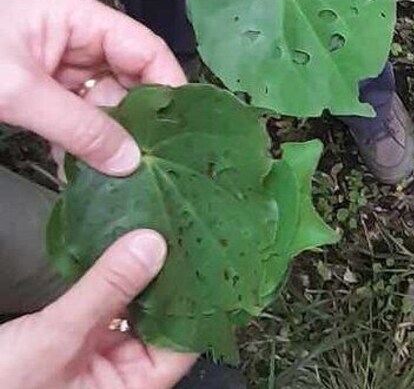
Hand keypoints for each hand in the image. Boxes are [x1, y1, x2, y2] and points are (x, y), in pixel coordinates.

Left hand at [0, 0, 185, 175]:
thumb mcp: (18, 91)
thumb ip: (79, 127)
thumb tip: (130, 161)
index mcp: (77, 15)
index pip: (143, 46)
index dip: (167, 83)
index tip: (182, 126)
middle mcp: (76, 36)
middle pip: (128, 76)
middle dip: (136, 117)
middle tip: (152, 156)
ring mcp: (59, 65)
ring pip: (105, 102)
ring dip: (108, 136)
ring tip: (120, 169)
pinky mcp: (43, 91)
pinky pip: (78, 117)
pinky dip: (80, 143)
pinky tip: (83, 169)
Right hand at [0, 230, 196, 387]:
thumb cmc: (4, 388)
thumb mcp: (59, 335)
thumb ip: (106, 290)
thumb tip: (149, 247)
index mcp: (134, 386)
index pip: (186, 338)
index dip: (196, 297)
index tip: (199, 256)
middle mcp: (125, 374)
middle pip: (163, 319)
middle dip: (167, 280)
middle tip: (175, 235)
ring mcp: (103, 358)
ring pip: (137, 311)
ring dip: (141, 278)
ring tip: (151, 237)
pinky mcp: (80, 343)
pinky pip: (109, 308)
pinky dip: (114, 284)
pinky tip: (120, 255)